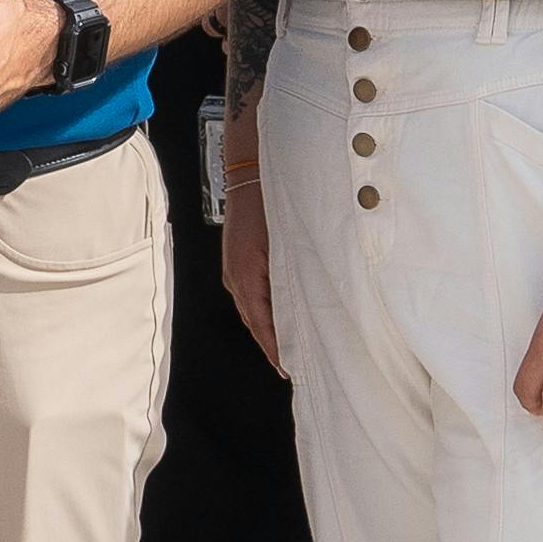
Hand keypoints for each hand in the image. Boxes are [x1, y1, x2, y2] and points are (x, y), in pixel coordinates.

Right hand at [216, 125, 283, 376]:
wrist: (251, 172)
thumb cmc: (270, 201)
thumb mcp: (286, 241)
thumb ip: (294, 276)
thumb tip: (308, 307)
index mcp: (245, 276)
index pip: (263, 325)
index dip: (277, 349)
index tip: (290, 369)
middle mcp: (235, 277)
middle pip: (255, 323)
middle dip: (273, 347)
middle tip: (293, 368)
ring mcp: (234, 270)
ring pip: (253, 311)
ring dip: (269, 331)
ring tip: (288, 351)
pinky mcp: (238, 262)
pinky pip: (252, 297)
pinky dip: (265, 313)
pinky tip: (280, 318)